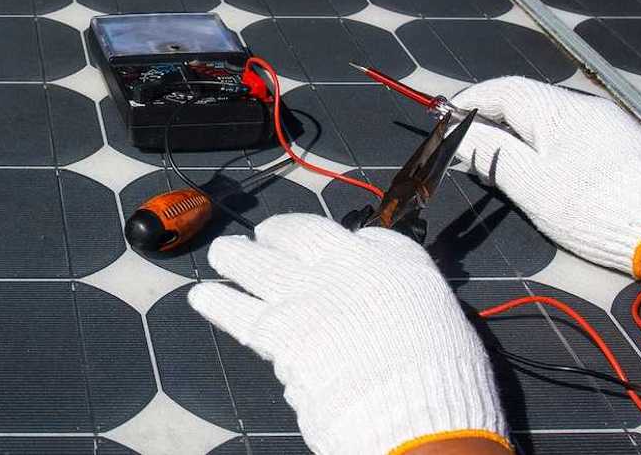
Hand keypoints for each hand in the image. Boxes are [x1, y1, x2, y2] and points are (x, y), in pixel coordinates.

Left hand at [188, 214, 507, 454]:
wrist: (415, 411)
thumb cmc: (437, 367)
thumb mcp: (428, 298)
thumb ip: (394, 264)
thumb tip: (368, 245)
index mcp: (378, 260)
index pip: (328, 232)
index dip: (296, 230)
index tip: (284, 233)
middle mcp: (336, 271)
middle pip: (286, 240)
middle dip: (265, 240)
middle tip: (249, 242)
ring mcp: (304, 299)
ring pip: (256, 267)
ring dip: (234, 259)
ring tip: (221, 256)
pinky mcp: (279, 336)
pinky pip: (237, 312)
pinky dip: (217, 302)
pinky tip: (202, 296)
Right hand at [452, 77, 640, 277]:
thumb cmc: (588, 206)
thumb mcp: (529, 183)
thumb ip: (491, 152)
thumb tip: (461, 132)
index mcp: (557, 109)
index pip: (502, 89)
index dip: (470, 101)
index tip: (445, 117)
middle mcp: (583, 105)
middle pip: (525, 100)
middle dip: (492, 117)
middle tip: (467, 144)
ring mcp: (606, 121)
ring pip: (548, 116)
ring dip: (518, 131)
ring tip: (499, 160)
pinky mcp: (621, 141)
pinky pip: (570, 130)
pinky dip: (544, 142)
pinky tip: (540, 167)